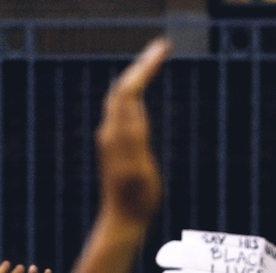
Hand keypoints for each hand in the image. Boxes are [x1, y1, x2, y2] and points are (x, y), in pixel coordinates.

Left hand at [96, 38, 168, 226]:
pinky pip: (124, 110)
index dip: (145, 66)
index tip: (164, 49)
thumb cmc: (136, 200)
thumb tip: (135, 105)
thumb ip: (135, 136)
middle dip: (142, 66)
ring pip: (122, 98)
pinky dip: (135, 94)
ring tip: (153, 63)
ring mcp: (112, 139)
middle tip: (163, 49)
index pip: (129, 88)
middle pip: (123, 87)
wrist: (122, 221)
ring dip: (137, 77)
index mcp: (119, 134)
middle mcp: (111, 131)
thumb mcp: (139, 168)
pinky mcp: (116, 147)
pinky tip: (142, 95)